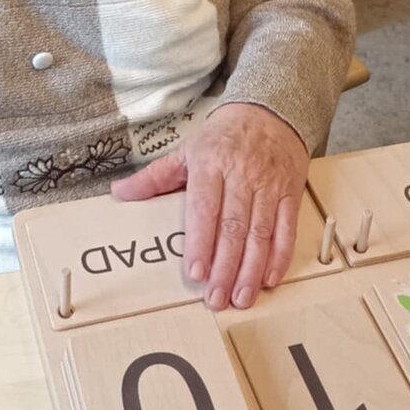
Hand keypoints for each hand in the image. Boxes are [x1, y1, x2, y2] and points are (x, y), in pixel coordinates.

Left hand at [111, 103, 308, 309]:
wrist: (270, 111)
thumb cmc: (223, 136)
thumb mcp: (186, 149)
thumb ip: (154, 177)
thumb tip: (120, 193)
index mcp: (211, 164)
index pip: (205, 208)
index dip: (200, 242)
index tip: (195, 272)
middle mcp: (242, 175)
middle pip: (234, 227)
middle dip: (225, 268)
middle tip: (216, 298)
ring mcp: (269, 185)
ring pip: (261, 233)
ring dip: (251, 270)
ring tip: (241, 298)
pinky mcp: (290, 192)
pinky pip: (287, 228)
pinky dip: (280, 256)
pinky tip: (269, 278)